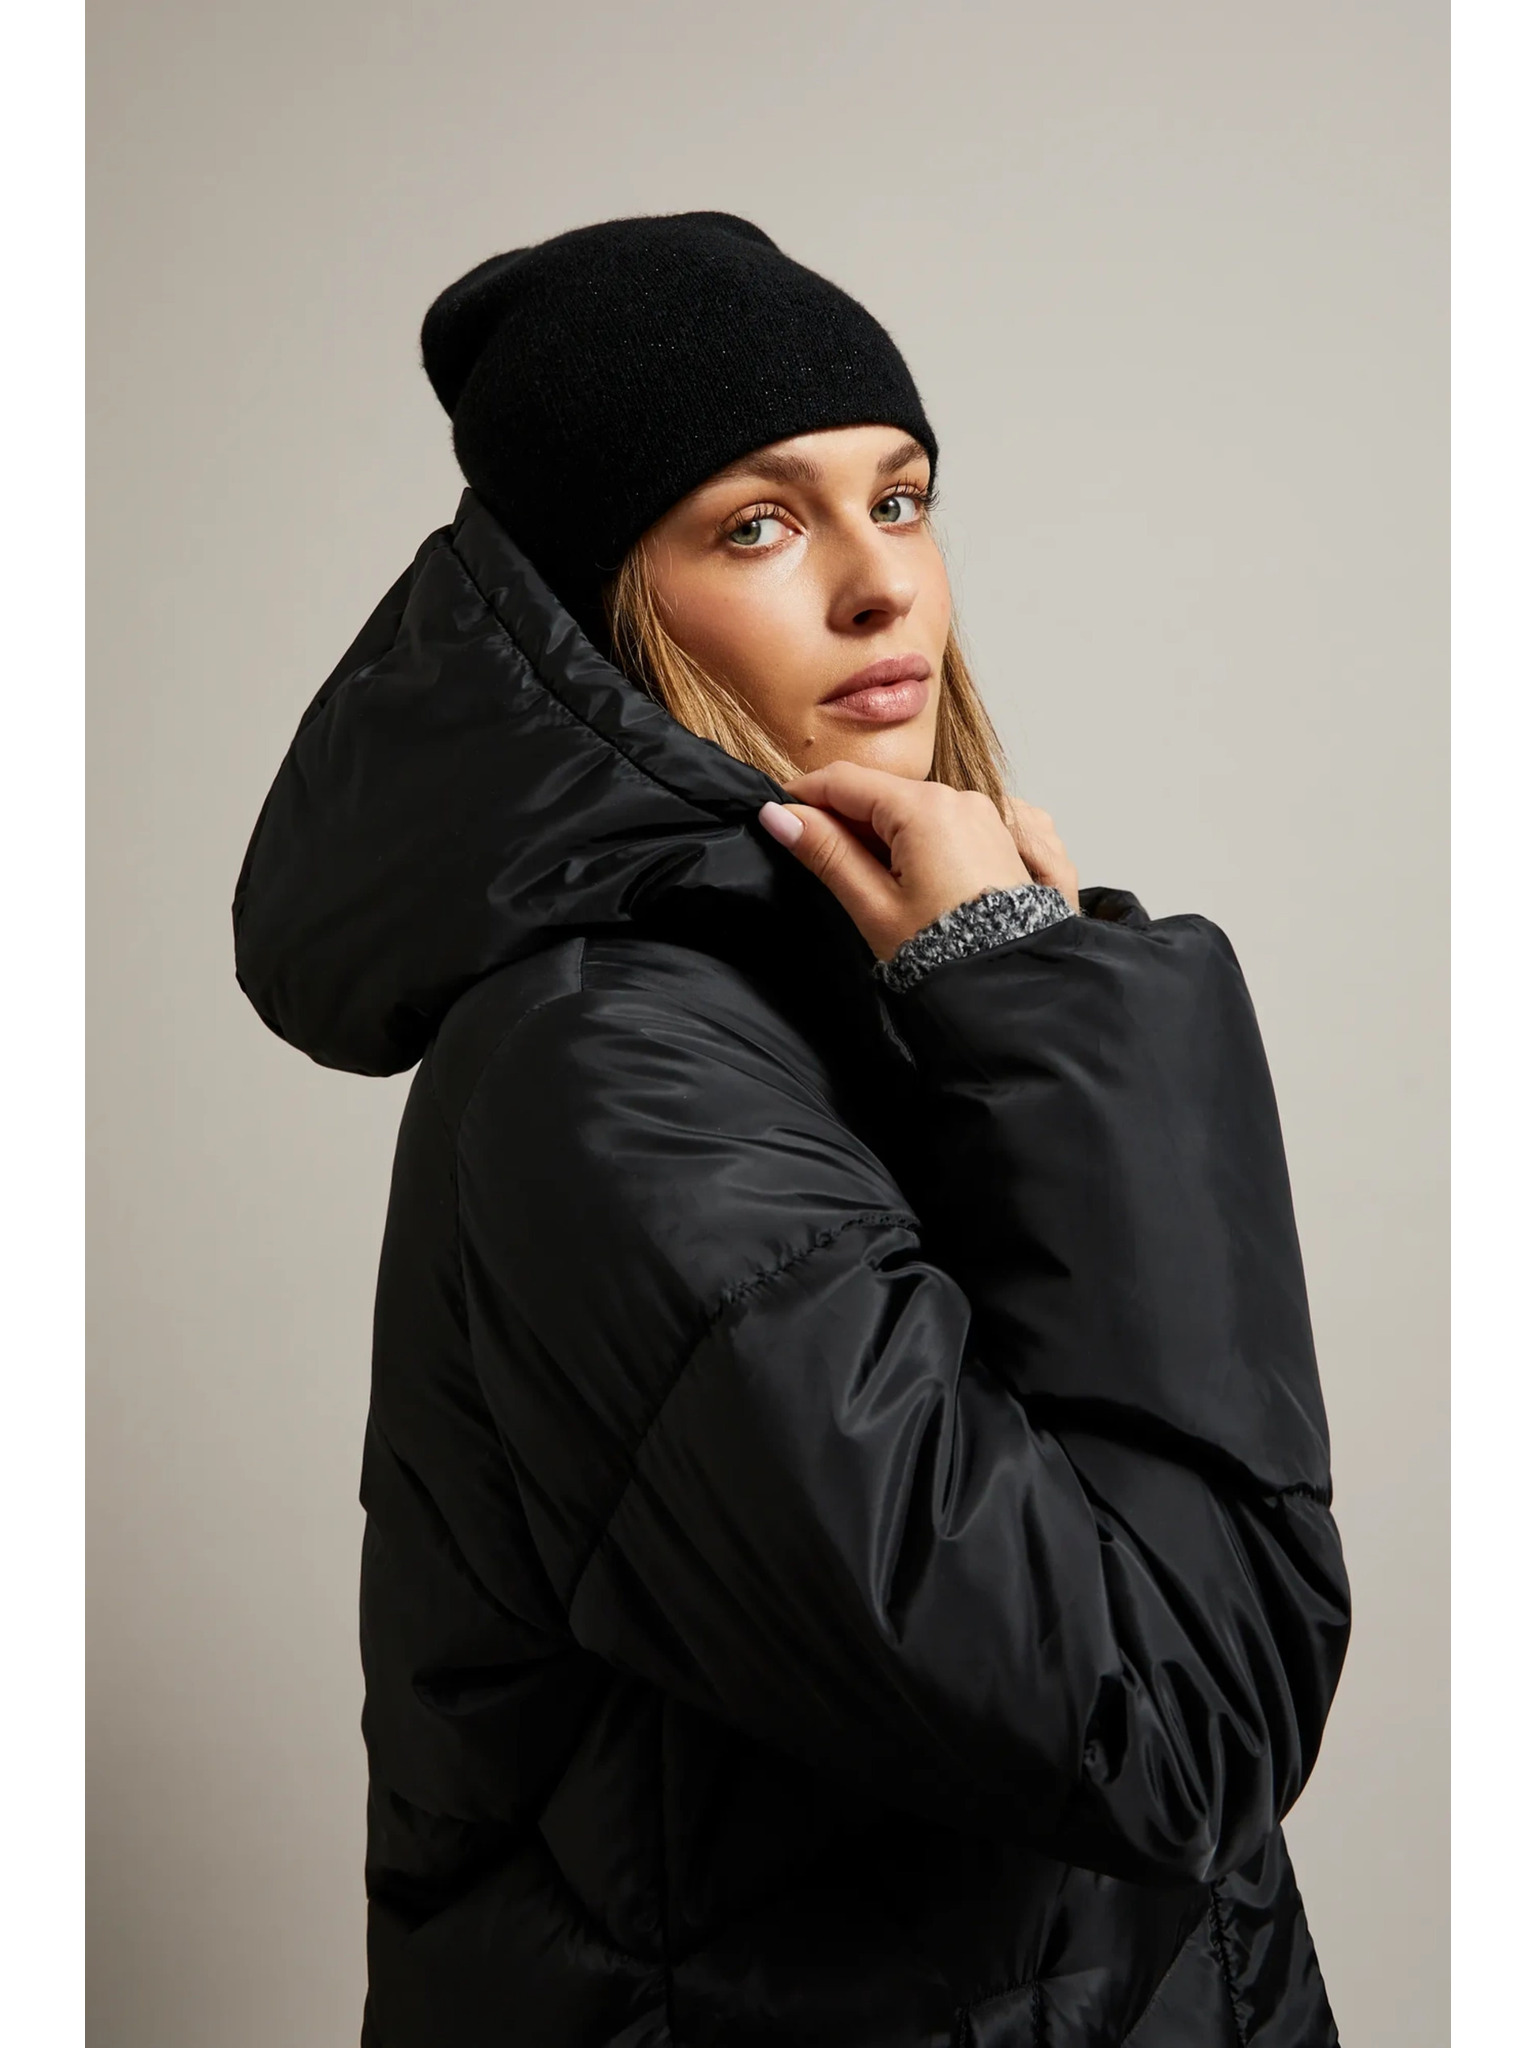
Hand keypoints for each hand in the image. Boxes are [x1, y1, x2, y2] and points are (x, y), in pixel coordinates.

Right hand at [759, 762, 1071, 962]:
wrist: (1010, 988)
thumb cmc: (948, 954)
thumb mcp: (873, 906)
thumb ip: (826, 852)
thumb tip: (779, 816)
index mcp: (924, 808)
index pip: (843, 781)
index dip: (803, 795)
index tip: (777, 814)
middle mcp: (958, 799)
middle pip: (877, 792)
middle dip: (840, 817)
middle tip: (813, 857)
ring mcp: (982, 814)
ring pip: (907, 807)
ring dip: (876, 831)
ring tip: (860, 879)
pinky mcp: (994, 835)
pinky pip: (939, 822)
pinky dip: (910, 839)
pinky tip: (899, 877)